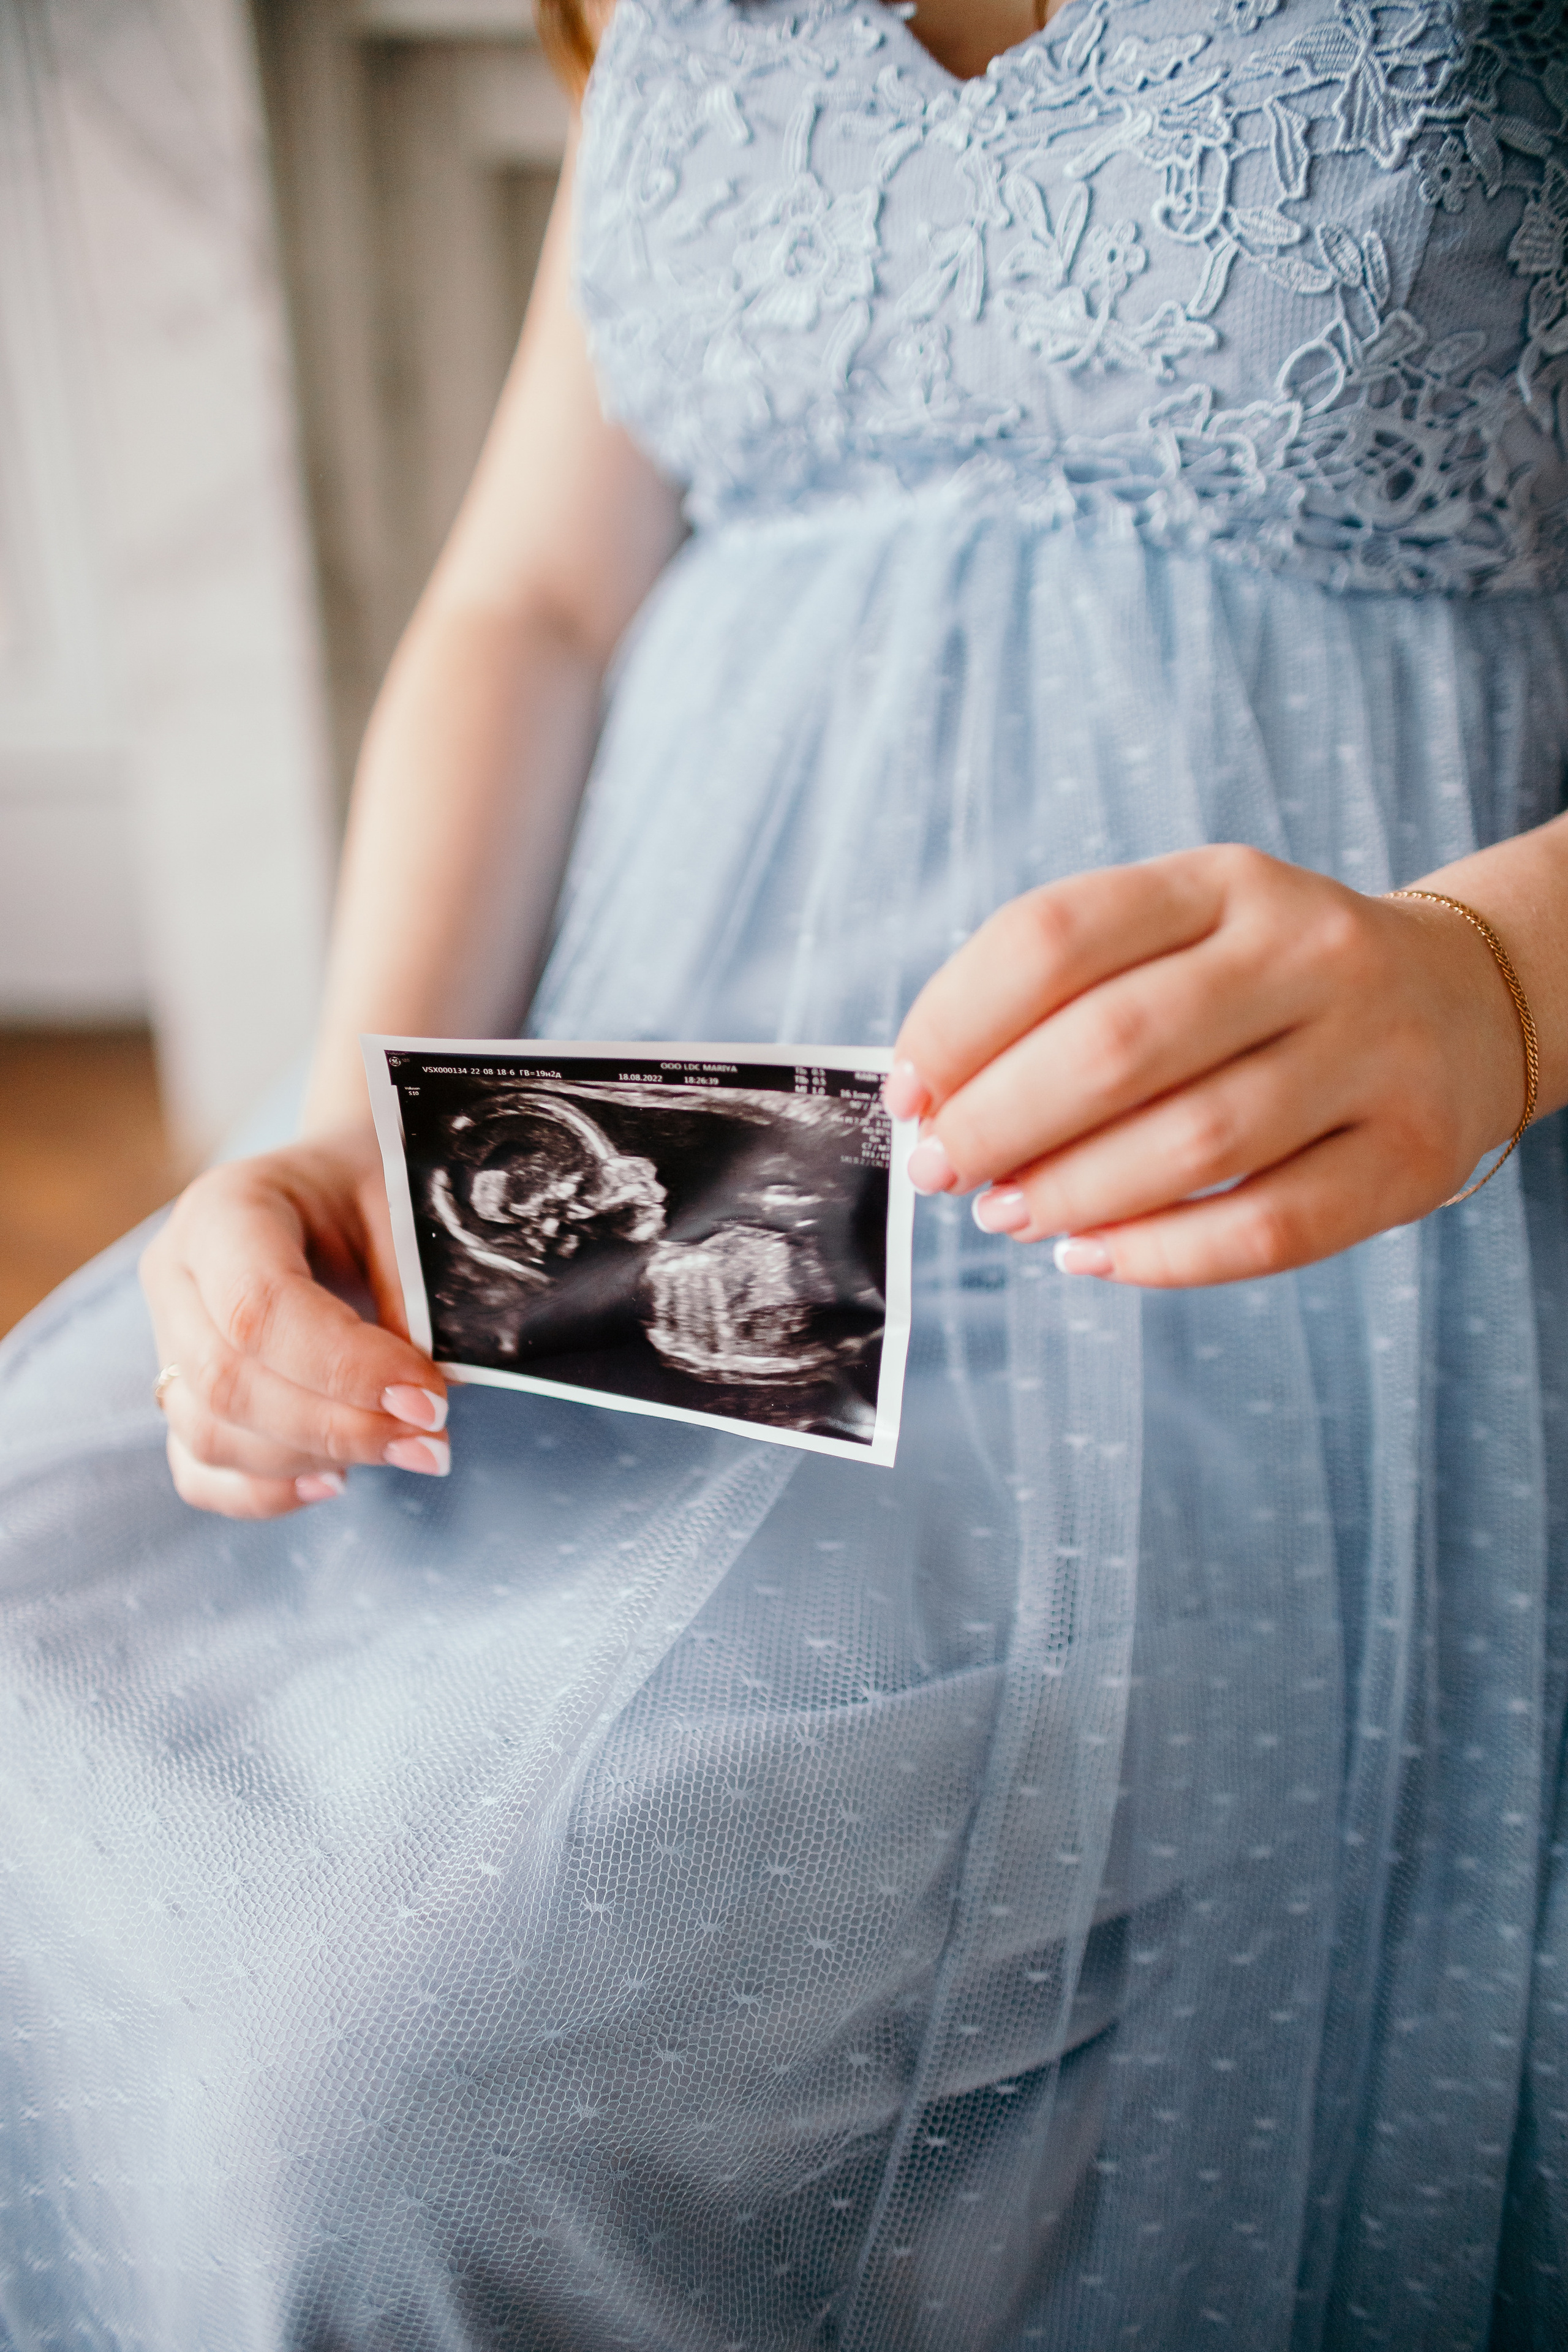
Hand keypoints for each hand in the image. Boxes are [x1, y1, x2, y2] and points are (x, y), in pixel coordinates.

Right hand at [139, 1125, 449, 1516]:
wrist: (339, 1181)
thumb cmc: (375, 1186)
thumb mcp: (402, 1209)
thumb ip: (408, 1294)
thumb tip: (423, 1400)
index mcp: (224, 1208)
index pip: (260, 1308)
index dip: (347, 1368)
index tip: (429, 1397)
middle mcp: (177, 1273)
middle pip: (228, 1382)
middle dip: (340, 1426)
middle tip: (433, 1438)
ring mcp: (166, 1336)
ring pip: (210, 1434)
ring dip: (314, 1459)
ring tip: (406, 1450)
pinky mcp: (182, 1392)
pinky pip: (198, 1469)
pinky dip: (265, 1493)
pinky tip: (335, 1481)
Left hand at [887, 846, 1529, 1287]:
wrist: (1462, 1001)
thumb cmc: (1268, 983)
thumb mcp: (1181, 936)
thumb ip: (1064, 995)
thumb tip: (937, 1100)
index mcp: (1222, 883)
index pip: (1054, 936)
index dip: (955, 1022)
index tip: (907, 1092)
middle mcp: (1304, 951)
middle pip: (1116, 1045)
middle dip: (999, 1121)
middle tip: (942, 1168)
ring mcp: (1369, 1052)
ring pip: (1193, 1143)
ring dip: (1070, 1192)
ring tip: (1004, 1213)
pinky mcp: (1407, 1155)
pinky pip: (1266, 1228)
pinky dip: (1159, 1256)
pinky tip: (1089, 1254)